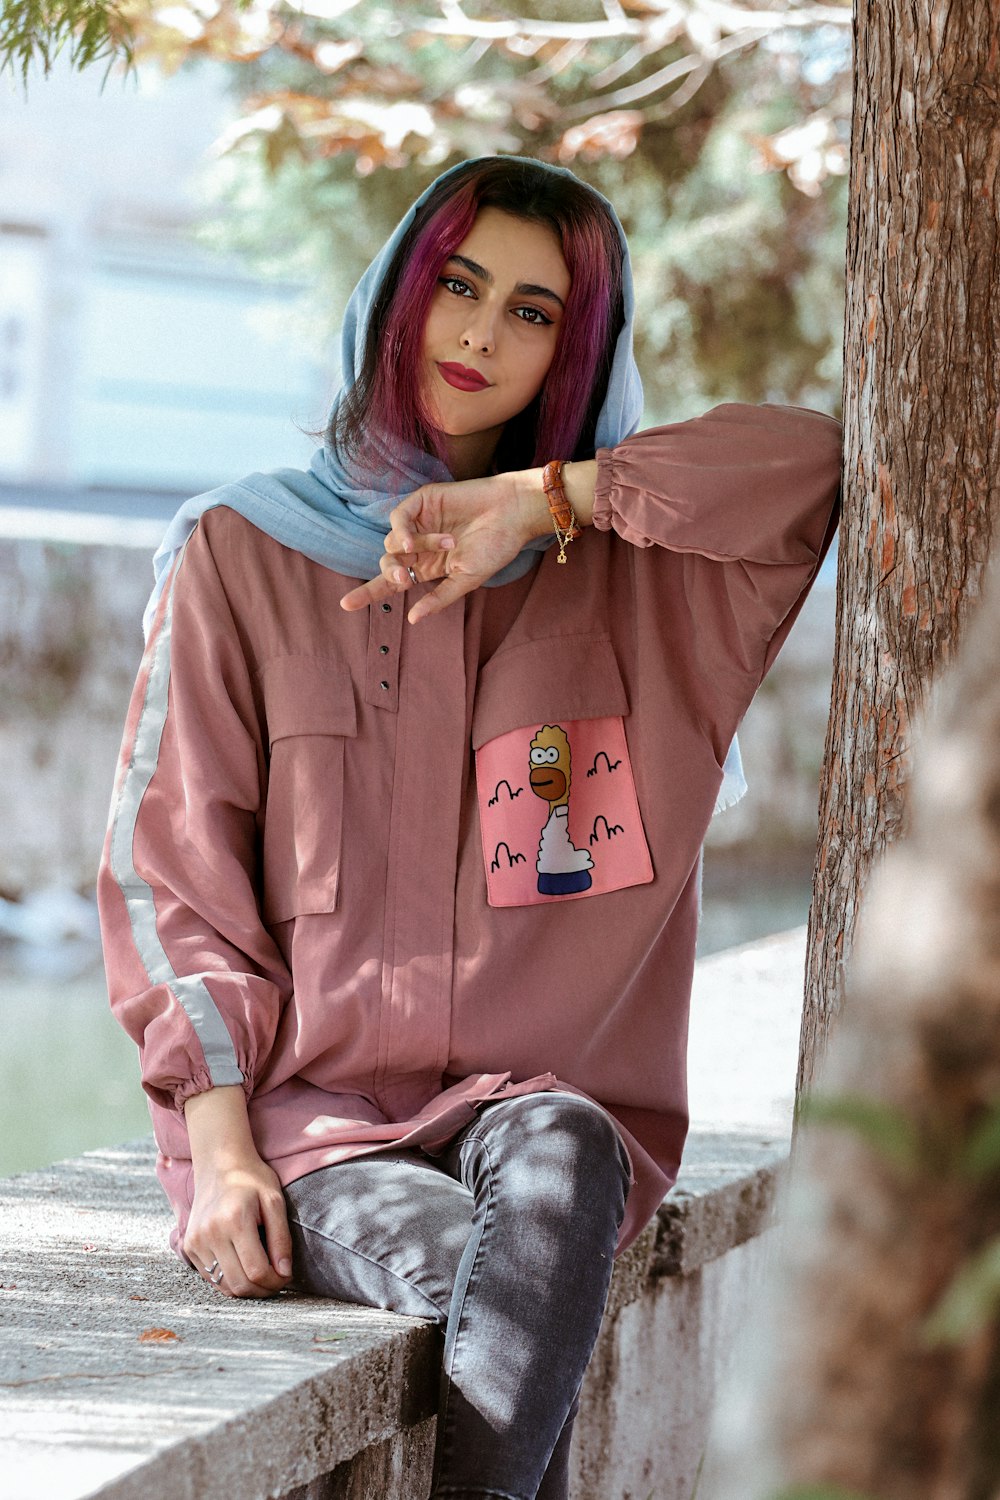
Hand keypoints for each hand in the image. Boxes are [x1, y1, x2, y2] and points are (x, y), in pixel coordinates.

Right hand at [184, 1152, 292, 1299]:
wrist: (219, 1164)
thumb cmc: (251, 1179)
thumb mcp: (274, 1201)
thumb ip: (281, 1238)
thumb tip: (284, 1272)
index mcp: (235, 1220)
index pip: (256, 1270)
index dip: (276, 1281)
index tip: (287, 1276)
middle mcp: (210, 1233)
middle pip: (239, 1284)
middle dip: (263, 1290)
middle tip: (277, 1280)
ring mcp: (196, 1241)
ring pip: (224, 1286)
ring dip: (247, 1289)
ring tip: (263, 1276)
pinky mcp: (189, 1246)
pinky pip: (211, 1278)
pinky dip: (230, 1281)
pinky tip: (244, 1267)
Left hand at [339, 469, 551, 623]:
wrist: (513, 513)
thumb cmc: (496, 548)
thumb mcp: (467, 580)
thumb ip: (439, 598)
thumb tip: (412, 619)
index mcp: (429, 568)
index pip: (392, 583)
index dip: (369, 592)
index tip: (345, 605)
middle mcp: (420, 546)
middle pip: (386, 563)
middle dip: (388, 575)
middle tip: (402, 579)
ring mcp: (420, 522)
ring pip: (392, 542)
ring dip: (412, 549)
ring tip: (446, 545)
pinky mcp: (423, 501)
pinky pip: (398, 518)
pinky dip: (401, 530)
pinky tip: (412, 540)